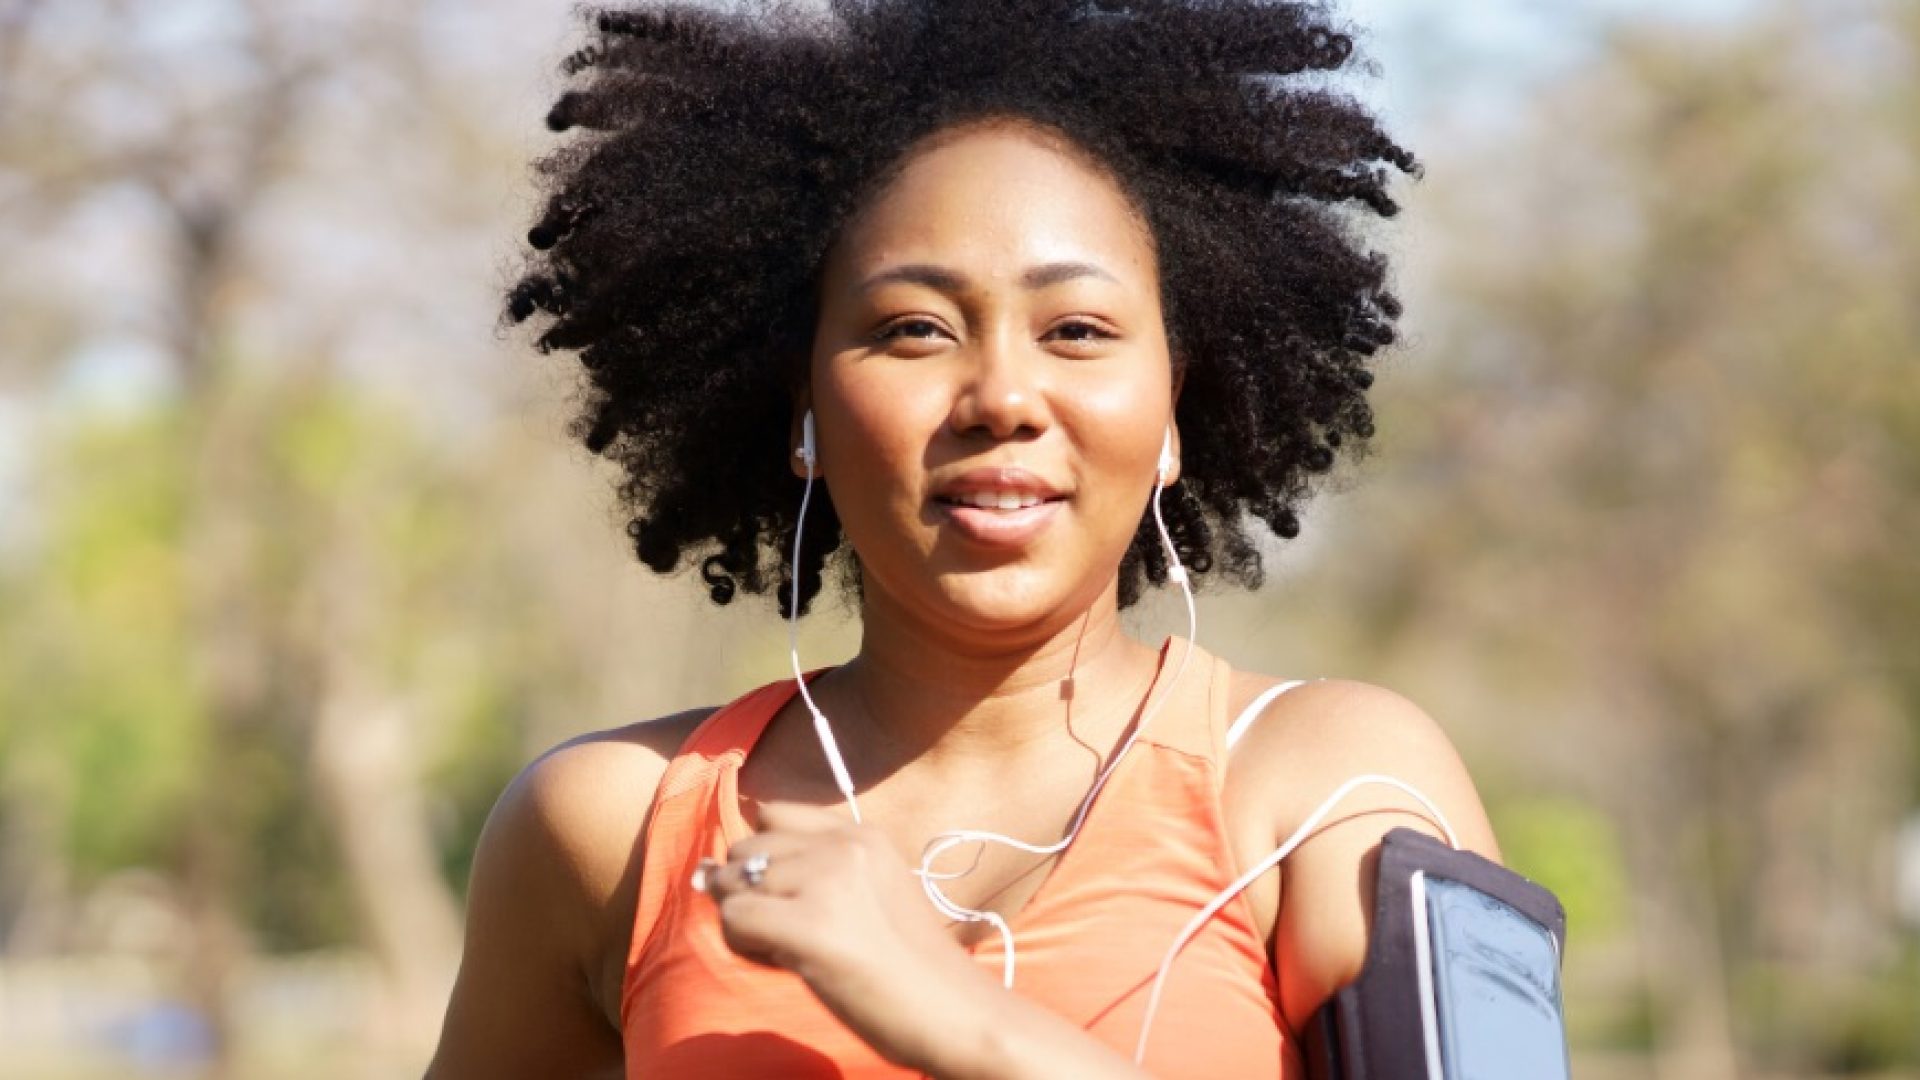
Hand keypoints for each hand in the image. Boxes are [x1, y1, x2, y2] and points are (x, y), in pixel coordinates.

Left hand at [696, 801, 986, 1069]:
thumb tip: (706, 874)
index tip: (790, 898)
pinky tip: (787, 965)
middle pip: (744, 849)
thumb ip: (805, 874)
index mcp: (862, 833)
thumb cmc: (910, 969)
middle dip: (750, 893)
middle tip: (791, 936)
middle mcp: (843, 845)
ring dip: (746, 923)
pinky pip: (735, 920)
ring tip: (791, 952)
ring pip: (732, 885)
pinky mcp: (810, 925)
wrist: (956, 1013)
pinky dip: (745, 948)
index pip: (772, 815)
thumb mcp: (868, 895)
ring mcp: (826, 881)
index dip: (764, 858)